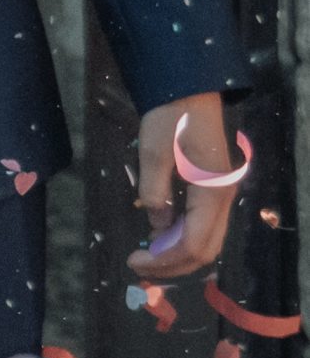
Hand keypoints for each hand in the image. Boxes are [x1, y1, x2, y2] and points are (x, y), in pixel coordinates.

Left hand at [127, 91, 237, 277]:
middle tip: (138, 266)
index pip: (192, 244)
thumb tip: (155, 225)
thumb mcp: (154, 152)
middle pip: (204, 250)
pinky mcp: (213, 190)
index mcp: (211, 193)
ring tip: (146, 255)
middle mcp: (222, 199)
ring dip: (177, 253)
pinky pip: (202, 225)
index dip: (164, 260)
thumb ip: (154, 190)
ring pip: (206, 240)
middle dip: (172, 264)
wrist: (188, 91)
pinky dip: (182, 237)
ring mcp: (220, 195)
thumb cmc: (170, 117)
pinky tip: (158, 235)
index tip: (134, 261)